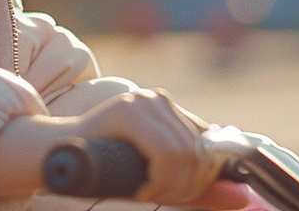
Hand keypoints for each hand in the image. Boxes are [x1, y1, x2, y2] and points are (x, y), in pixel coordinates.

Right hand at [65, 89, 245, 209]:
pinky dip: (158, 182)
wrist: (54, 159)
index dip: (204, 181)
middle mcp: (161, 100)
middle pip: (202, 153)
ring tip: (144, 194)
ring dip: (170, 190)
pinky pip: (166, 153)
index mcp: (171, 112)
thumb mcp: (157, 181)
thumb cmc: (105, 172)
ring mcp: (145, 102)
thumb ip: (199, 190)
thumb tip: (245, 198)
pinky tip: (138, 189)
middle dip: (188, 190)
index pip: (213, 147)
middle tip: (155, 198)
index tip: (179, 197)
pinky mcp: (129, 111)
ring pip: (187, 155)